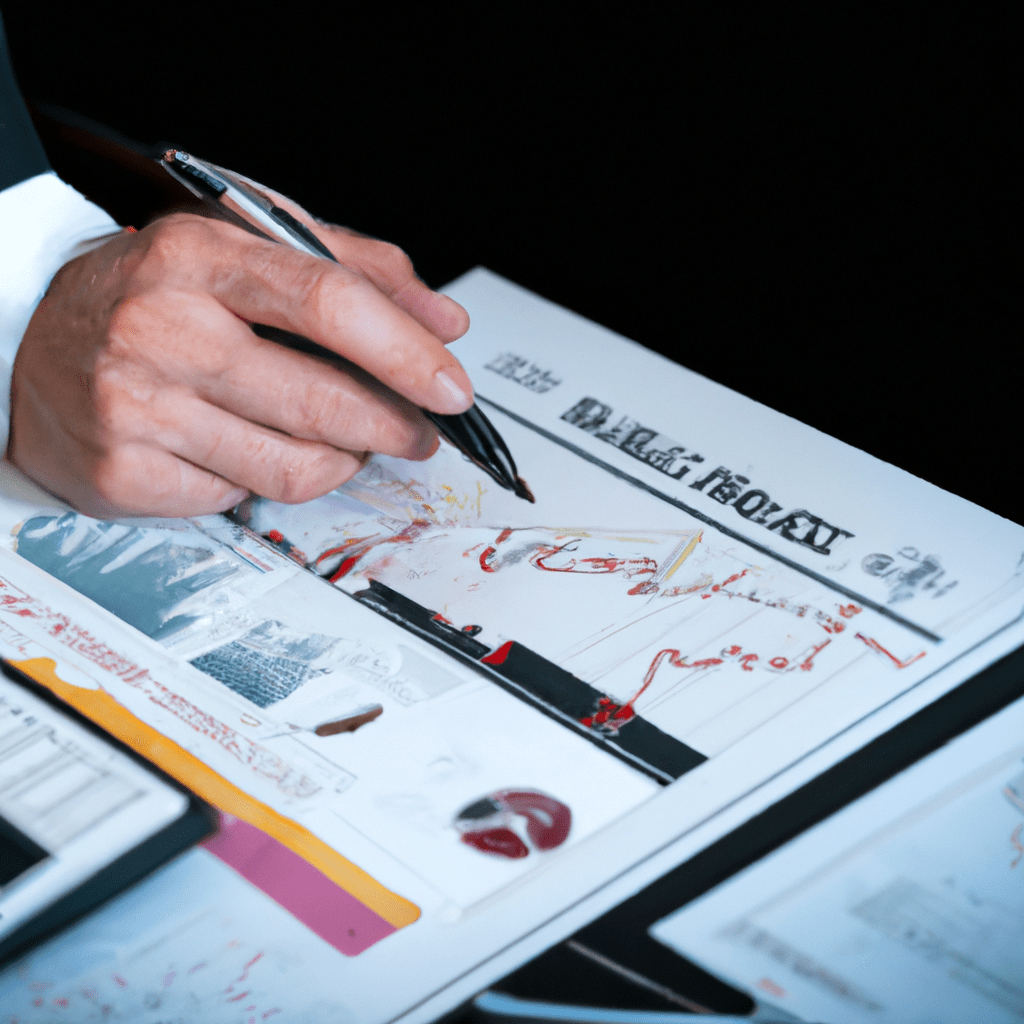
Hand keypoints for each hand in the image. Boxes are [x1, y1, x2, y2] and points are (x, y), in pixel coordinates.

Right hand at [7, 189, 471, 517]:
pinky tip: (258, 450)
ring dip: (342, 459)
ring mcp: (138, 409)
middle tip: (420, 430)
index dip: (406, 351)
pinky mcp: (126, 474)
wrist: (28, 345)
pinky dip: (271, 480)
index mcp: (197, 256)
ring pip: (294, 465)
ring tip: (345, 439)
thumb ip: (354, 268)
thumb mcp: (246, 247)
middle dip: (394, 425)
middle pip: (321, 400)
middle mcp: (162, 330)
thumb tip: (443, 320)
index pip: (328, 303)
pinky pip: (242, 497)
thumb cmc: (152, 294)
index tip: (452, 386)